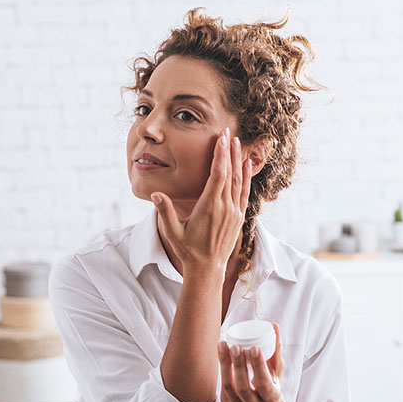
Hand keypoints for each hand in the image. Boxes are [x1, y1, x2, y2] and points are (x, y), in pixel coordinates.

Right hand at [151, 127, 251, 271]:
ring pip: (238, 181)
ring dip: (237, 160)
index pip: (217, 175)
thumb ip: (165, 212)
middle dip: (228, 151)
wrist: (208, 269)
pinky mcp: (238, 217)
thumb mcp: (172, 232)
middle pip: (229, 173)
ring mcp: (233, 212)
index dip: (219, 155)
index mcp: (209, 208)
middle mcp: (225, 208)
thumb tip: (156, 194)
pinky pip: (244, 192)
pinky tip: (246, 165)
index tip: (220, 138)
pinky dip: (246, 177)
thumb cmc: (188, 250)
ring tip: (236, 142)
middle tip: (227, 132)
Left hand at [218, 323, 284, 401]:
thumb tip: (274, 326)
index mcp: (271, 399)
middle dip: (239, 365)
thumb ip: (276, 351)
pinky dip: (222, 369)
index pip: (264, 383)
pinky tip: (221, 354)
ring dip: (225, 365)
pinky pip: (223, 387)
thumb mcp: (277, 373)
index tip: (254, 347)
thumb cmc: (271, 388)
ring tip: (223, 345)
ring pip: (229, 387)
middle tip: (235, 346)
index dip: (258, 366)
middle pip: (244, 387)